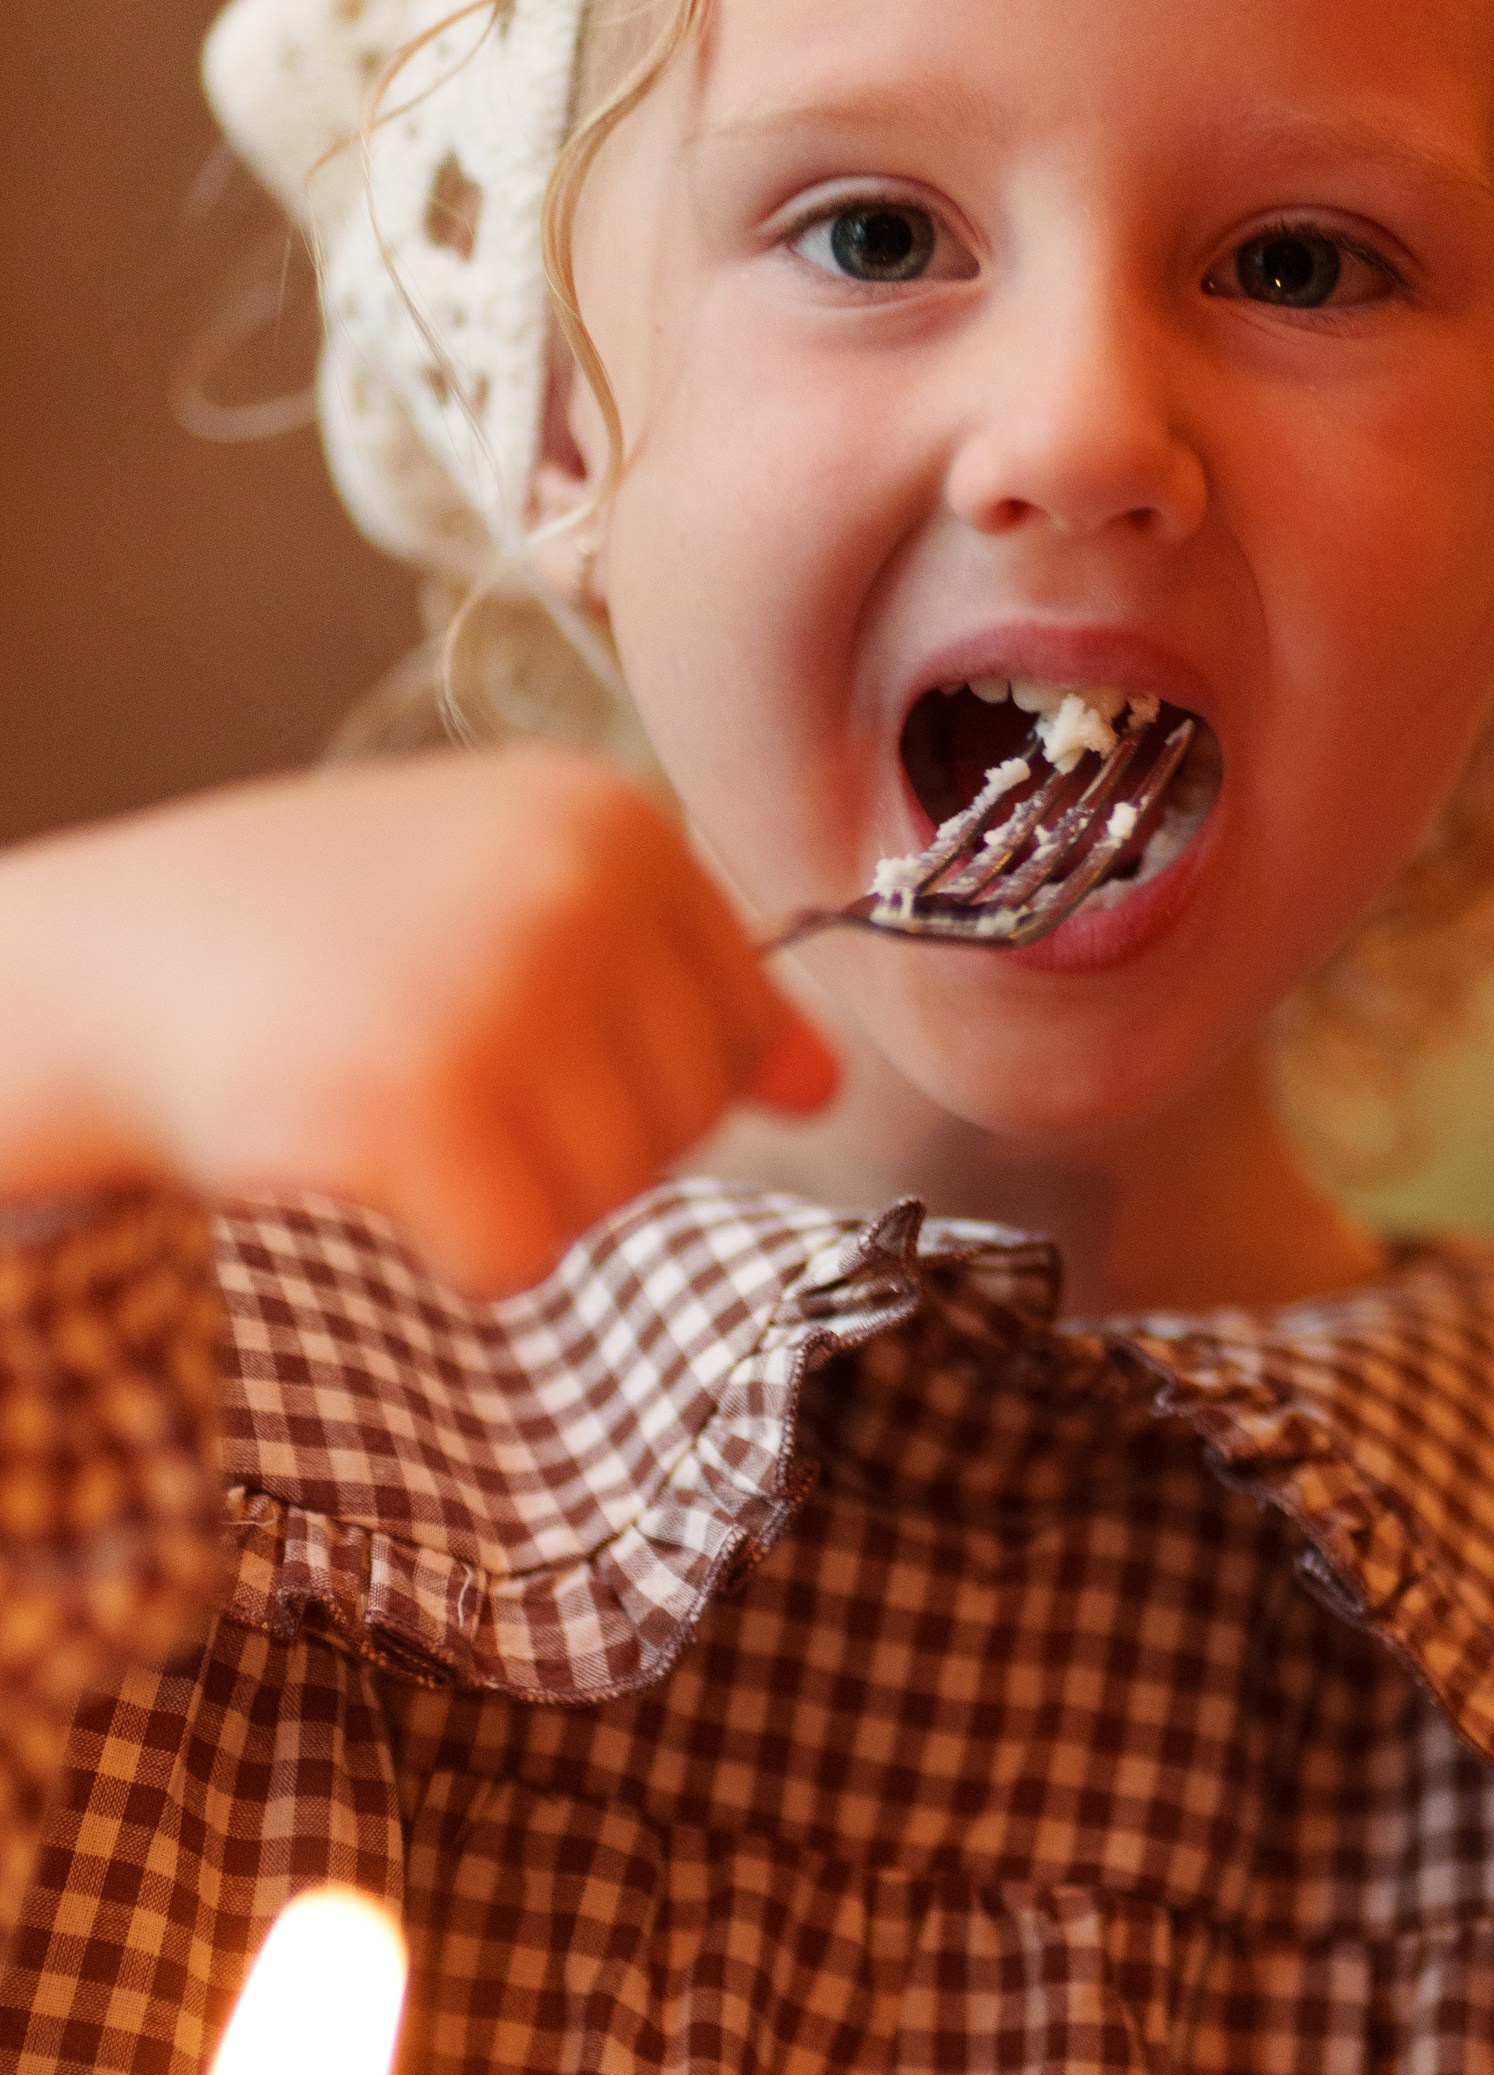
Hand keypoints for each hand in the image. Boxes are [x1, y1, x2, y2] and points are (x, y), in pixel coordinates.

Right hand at [0, 748, 838, 1296]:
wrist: (92, 975)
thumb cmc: (300, 944)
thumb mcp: (499, 903)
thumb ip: (667, 974)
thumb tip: (820, 1080)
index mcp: (603, 816)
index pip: (737, 1019)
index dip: (621, 1058)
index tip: (493, 1014)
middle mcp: (568, 886)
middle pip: (687, 1118)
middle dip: (572, 1132)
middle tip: (422, 1062)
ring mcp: (496, 994)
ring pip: (614, 1196)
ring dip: (508, 1187)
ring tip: (388, 1096)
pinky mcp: (421, 1113)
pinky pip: (520, 1258)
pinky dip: (443, 1244)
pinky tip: (361, 1161)